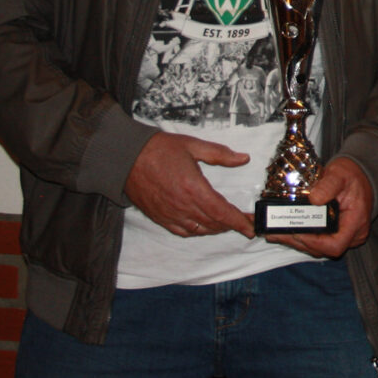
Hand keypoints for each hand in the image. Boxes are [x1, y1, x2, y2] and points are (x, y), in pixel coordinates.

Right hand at [125, 131, 252, 238]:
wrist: (126, 158)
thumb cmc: (159, 150)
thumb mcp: (193, 146)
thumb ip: (220, 154)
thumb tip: (243, 158)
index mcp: (193, 188)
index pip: (222, 212)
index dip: (239, 222)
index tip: (251, 227)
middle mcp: (183, 205)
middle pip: (214, 224)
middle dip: (233, 225)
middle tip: (245, 223)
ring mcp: (170, 214)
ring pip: (200, 230)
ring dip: (217, 228)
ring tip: (228, 223)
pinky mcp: (160, 217)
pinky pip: (183, 232)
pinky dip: (198, 232)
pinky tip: (204, 226)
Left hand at [264, 157, 373, 257]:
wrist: (359, 176)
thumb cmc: (351, 175)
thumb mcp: (340, 174)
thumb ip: (328, 185)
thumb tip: (313, 199)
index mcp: (356, 222)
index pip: (336, 245)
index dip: (314, 243)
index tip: (297, 232)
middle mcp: (352, 235)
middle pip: (323, 249)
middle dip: (298, 242)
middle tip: (276, 232)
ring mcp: (345, 237)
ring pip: (318, 248)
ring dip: (296, 241)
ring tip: (275, 232)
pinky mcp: (336, 235)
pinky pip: (318, 242)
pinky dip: (301, 238)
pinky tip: (285, 231)